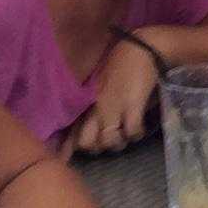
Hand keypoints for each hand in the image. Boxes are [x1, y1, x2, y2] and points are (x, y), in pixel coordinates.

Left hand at [68, 37, 159, 155]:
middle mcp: (97, 109)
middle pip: (88, 143)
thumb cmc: (121, 64)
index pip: (73, 132)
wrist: (141, 49)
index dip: (69, 149)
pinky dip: (136, 135)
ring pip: (109, 142)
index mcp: (88, 103)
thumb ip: (94, 104)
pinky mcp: (132, 107)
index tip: (66, 159)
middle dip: (98, 147)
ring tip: (126, 135)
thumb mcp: (100, 85)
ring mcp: (114, 108)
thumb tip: (90, 122)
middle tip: (110, 139)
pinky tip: (140, 129)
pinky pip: (132, 132)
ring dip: (120, 143)